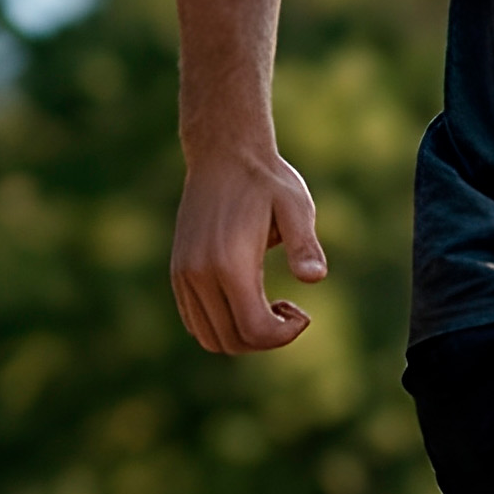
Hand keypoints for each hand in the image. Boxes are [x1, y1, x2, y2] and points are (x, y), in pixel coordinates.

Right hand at [170, 149, 326, 352]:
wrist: (223, 153)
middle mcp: (199, 275)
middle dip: (267, 339)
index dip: (283, 335)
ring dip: (243, 336)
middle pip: (231, 341)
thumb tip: (315, 278)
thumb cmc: (267, 180)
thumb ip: (304, 244)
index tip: (303, 312)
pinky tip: (248, 298)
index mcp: (229, 263)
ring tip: (271, 305)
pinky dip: (222, 325)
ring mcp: (184, 275)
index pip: (253, 329)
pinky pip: (195, 320)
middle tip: (290, 309)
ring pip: (209, 337)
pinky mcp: (178, 272)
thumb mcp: (295, 207)